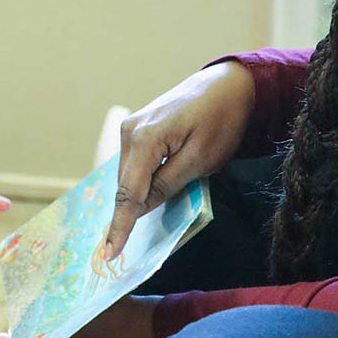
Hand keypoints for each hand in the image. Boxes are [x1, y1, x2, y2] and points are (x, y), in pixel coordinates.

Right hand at [106, 60, 253, 258]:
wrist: (228, 84)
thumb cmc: (221, 120)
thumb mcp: (200, 160)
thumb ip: (166, 185)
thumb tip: (139, 209)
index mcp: (145, 139)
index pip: (128, 193)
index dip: (119, 226)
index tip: (110, 253)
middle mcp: (129, 132)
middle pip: (125, 186)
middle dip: (131, 212)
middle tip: (130, 242)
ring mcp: (131, 128)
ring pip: (129, 176)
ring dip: (140, 195)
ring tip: (158, 206)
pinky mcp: (137, 129)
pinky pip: (134, 165)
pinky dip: (141, 181)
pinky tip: (153, 190)